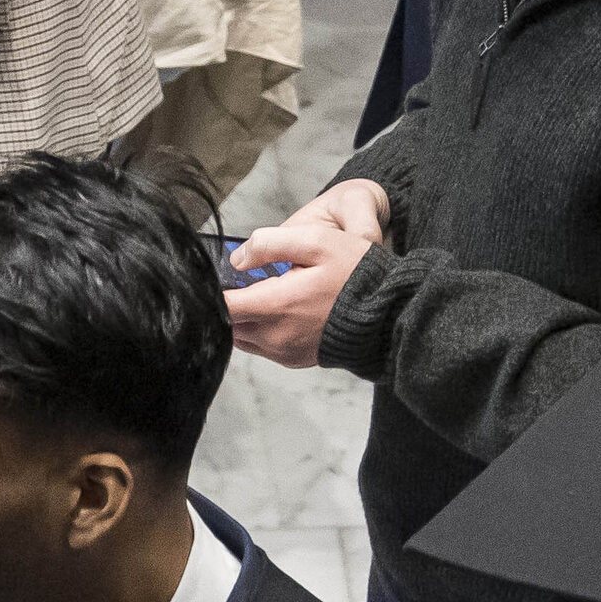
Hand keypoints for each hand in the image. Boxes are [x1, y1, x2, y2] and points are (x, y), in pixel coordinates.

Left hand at [223, 179, 387, 366]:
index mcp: (276, 305)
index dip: (212, 293)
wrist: (389, 312)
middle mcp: (275, 335)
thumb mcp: (317, 241)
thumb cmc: (357, 275)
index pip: (222, 307)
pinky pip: (261, 347)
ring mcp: (284, 351)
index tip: (212, 280)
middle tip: (239, 283)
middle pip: (228, 324)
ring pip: (241, 337)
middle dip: (227, 305)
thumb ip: (269, 244)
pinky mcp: (292, 360)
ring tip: (259, 295)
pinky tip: (277, 312)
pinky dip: (258, 331)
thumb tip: (235, 259)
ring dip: (242, 319)